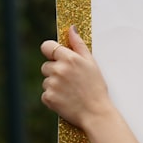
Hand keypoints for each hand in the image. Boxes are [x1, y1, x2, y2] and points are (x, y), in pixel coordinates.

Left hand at [40, 26, 142, 142]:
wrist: (96, 112)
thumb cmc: (96, 87)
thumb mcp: (91, 63)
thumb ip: (78, 44)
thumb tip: (71, 29)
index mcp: (69, 58)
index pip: (47, 46)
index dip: (50, 51)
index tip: (55, 56)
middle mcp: (58, 70)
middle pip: (46, 66)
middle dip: (55, 71)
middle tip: (70, 80)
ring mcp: (52, 84)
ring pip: (46, 81)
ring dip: (54, 85)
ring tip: (70, 91)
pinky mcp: (48, 98)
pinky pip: (45, 94)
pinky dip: (53, 97)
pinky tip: (66, 99)